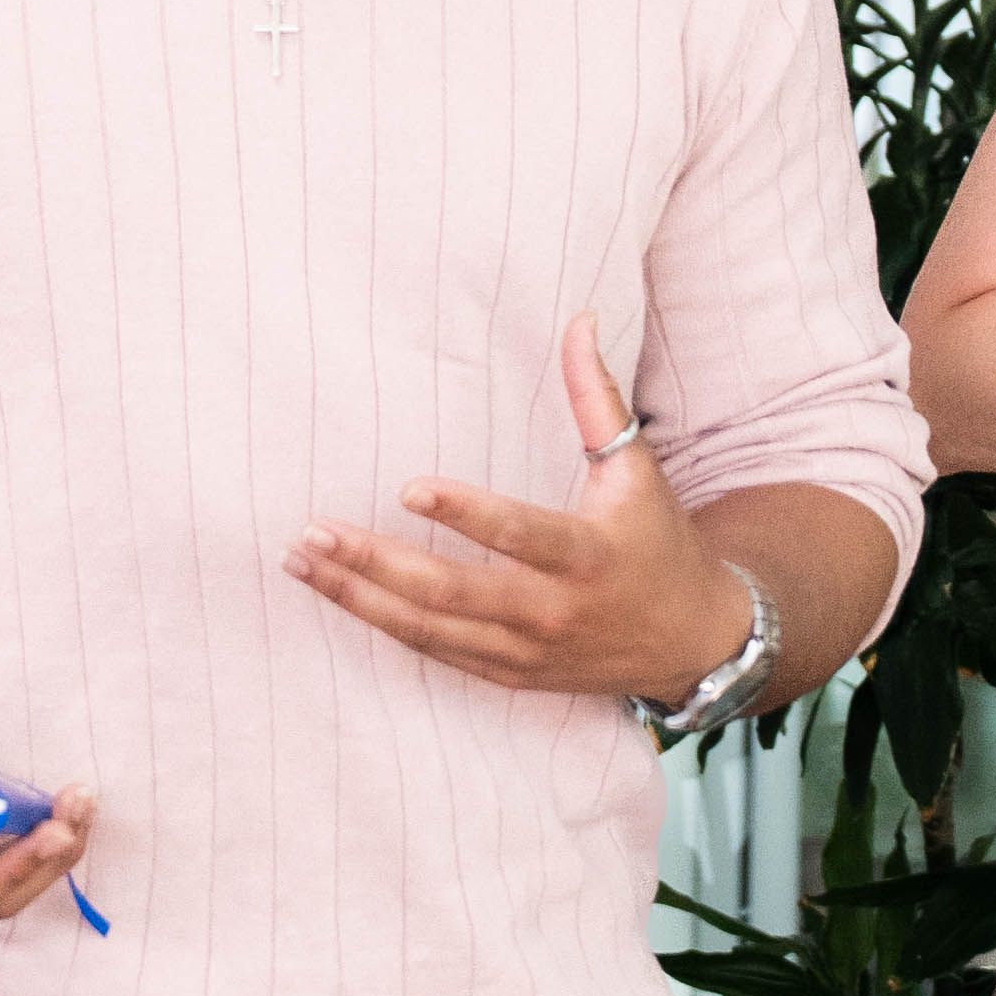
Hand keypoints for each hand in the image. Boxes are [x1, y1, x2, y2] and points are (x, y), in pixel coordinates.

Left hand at [289, 317, 748, 704]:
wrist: (692, 642)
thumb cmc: (658, 543)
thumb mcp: (636, 471)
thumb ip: (596, 398)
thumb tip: (578, 319)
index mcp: (585, 555)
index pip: (518, 534)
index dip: (465, 514)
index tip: (408, 489)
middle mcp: (551, 610)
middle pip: (451, 592)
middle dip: (375, 563)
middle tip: (313, 534)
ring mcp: (526, 651)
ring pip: (429, 630)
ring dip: (360, 598)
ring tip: (302, 564)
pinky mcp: (509, 675)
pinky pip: (436, 654)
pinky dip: (386, 626)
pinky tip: (341, 596)